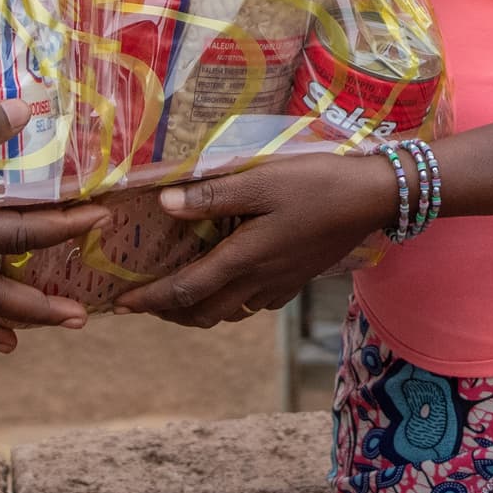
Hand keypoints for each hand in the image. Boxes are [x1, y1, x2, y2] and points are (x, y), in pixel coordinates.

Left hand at [117, 151, 401, 327]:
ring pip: (227, 313)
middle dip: (167, 312)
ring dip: (196, 311)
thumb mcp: (262, 180)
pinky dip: (228, 303)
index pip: (185, 290)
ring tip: (176, 295)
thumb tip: (165, 204)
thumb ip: (213, 194)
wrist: (374, 198)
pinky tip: (227, 283)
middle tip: (141, 300)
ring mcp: (279, 285)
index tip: (119, 304)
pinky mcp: (296, 280)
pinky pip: (253, 304)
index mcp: (244, 258)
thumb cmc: (316, 183)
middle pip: (202, 312)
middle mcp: (258, 281)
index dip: (149, 299)